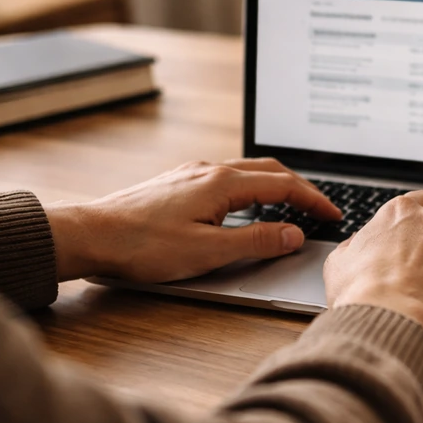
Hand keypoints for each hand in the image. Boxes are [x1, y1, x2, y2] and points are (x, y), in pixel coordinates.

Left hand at [45, 159, 340, 281]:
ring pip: (248, 171)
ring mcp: (192, 173)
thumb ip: (257, 241)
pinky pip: (228, 178)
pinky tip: (247, 207)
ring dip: (276, 186)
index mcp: (223, 183)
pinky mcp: (178, 183)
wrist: (90, 235)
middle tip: (320, 209)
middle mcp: (209, 170)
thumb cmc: (142, 246)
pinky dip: (252, 189)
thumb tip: (294, 234)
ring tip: (292, 207)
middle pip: (270, 170)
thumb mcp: (208, 252)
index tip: (333, 215)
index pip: (284, 185)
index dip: (314, 200)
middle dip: (301, 188)